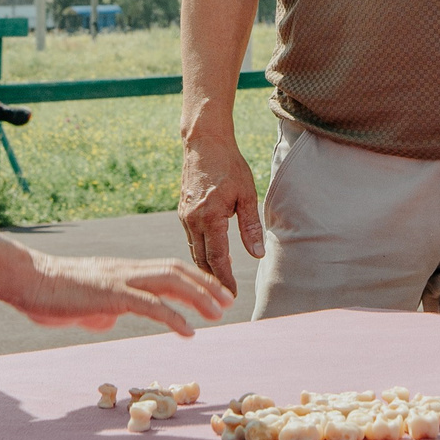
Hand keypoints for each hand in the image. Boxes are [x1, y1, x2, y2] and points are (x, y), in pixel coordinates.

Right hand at [9, 251, 234, 337]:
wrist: (26, 280)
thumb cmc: (49, 294)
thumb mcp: (82, 306)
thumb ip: (99, 311)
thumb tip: (108, 320)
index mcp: (123, 272)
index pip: (168, 269)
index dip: (195, 279)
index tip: (214, 293)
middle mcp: (127, 270)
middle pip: (177, 270)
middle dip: (207, 284)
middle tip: (228, 301)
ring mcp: (120, 280)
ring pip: (169, 281)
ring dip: (198, 297)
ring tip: (218, 314)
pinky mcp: (110, 294)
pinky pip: (149, 305)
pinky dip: (173, 317)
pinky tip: (188, 331)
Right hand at [177, 129, 263, 292]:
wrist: (203, 142)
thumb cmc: (229, 165)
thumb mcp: (246, 194)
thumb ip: (250, 226)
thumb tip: (257, 253)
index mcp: (210, 218)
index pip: (217, 259)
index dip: (225, 280)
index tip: (232, 296)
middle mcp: (193, 220)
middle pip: (201, 260)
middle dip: (213, 280)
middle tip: (225, 297)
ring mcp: (184, 216)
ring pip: (194, 250)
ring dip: (206, 267)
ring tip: (220, 280)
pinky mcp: (182, 211)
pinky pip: (191, 238)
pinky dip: (200, 251)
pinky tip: (213, 255)